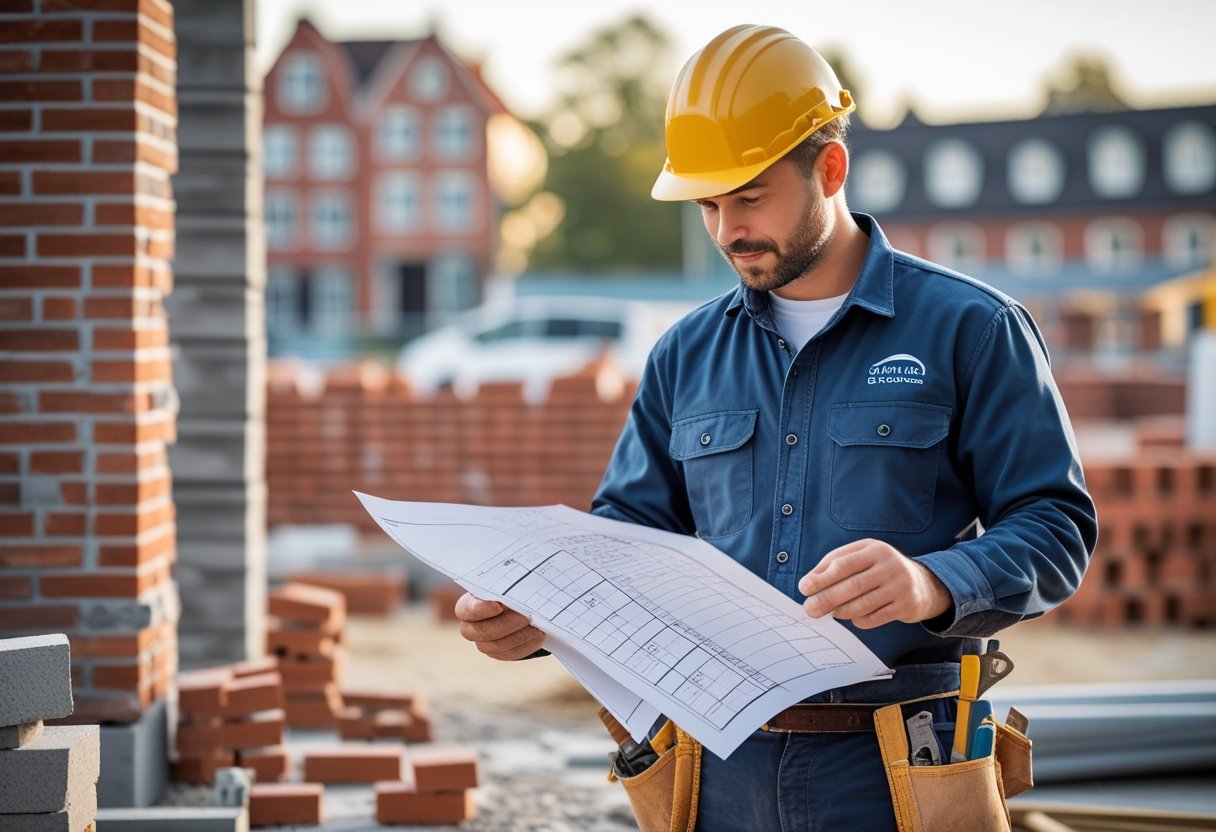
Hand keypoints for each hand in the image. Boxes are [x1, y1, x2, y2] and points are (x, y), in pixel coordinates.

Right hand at [454, 592, 546, 660]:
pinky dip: (526, 645)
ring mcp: (483, 643)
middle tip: (526, 617)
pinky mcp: (498, 653)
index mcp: (466, 607)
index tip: (500, 605)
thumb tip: (518, 589)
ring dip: (519, 636)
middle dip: (506, 625)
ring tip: (536, 627)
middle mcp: (470, 628)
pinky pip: (510, 654)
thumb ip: (506, 587)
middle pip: (482, 632)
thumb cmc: (505, 590)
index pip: (468, 610)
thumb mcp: (503, 584)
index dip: (482, 610)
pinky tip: (538, 636)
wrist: (513, 605)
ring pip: (497, 646)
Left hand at [798, 539, 951, 628]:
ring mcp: (900, 586)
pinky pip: (876, 617)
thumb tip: (808, 582)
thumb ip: (834, 564)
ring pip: (864, 604)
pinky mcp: (906, 606)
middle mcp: (889, 565)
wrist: (923, 584)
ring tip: (830, 614)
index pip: (843, 563)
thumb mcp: (862, 557)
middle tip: (810, 609)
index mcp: (874, 549)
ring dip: (842, 611)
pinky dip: (860, 620)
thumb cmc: (880, 569)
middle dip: (827, 599)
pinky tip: (853, 618)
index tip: (804, 588)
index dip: (821, 577)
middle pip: (852, 585)